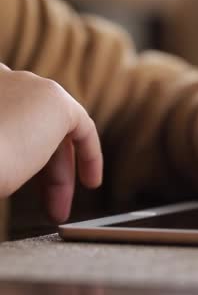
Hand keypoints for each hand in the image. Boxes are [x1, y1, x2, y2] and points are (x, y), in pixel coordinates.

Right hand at [0, 64, 102, 222]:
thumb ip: (1, 145)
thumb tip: (9, 167)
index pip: (4, 115)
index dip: (16, 146)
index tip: (18, 173)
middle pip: (29, 126)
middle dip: (40, 170)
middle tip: (45, 207)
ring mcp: (26, 85)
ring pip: (52, 132)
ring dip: (57, 173)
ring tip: (58, 210)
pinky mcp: (54, 99)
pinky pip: (81, 127)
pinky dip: (89, 154)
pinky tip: (90, 181)